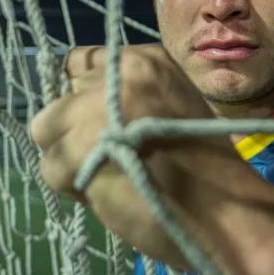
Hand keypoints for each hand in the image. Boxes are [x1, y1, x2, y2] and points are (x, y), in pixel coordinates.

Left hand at [29, 44, 245, 267]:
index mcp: (143, 62)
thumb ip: (131, 98)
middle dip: (73, 135)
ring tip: (108, 180)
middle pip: (58, 102)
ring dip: (69, 162)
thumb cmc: (207, 170)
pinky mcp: (80, 147)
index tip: (96, 125)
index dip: (81, 99)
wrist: (227, 213)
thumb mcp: (175, 107)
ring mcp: (95, 108)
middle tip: (107, 160)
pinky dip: (73, 189)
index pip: (79, 62)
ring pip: (46, 133)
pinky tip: (109, 195)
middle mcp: (117, 74)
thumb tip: (83, 107)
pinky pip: (50, 168)